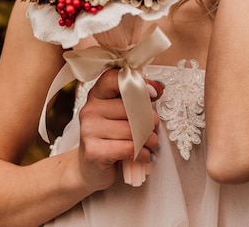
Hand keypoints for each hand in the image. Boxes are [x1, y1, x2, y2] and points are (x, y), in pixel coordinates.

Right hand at [78, 69, 159, 190]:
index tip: (155, 93)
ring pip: (133, 130)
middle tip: (155, 130)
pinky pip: (130, 148)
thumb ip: (136, 99)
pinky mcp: (94, 152)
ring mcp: (89, 130)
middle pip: (131, 106)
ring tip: (152, 145)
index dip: (138, 83)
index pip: (115, 78)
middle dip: (151, 120)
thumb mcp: (121, 115)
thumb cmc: (112, 138)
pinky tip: (145, 156)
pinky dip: (144, 153)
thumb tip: (159, 87)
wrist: (91, 170)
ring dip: (151, 140)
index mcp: (97, 94)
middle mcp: (90, 109)